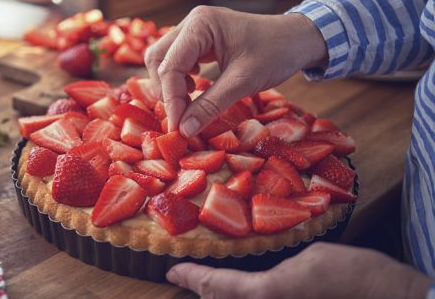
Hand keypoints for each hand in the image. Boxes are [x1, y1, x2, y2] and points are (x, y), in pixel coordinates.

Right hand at [144, 6, 326, 137]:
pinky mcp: (199, 39)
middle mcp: (192, 22)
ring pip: (163, 59)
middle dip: (165, 90)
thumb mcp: (243, 82)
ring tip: (189, 103)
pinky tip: (195, 88)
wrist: (298, 38)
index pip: (170, 65)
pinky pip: (177, 59)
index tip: (178, 127)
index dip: (171, 99)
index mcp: (200, 25)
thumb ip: (210, 105)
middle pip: (158, 59)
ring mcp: (194, 29)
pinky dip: (179, 77)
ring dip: (170, 84)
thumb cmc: (276, 53)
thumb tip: (184, 131)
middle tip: (181, 116)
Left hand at [166, 242, 432, 298]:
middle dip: (202, 291)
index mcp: (266, 295)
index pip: (217, 286)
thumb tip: (255, 282)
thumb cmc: (347, 273)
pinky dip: (240, 295)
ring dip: (220, 296)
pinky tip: (238, 289)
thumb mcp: (303, 261)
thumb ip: (270, 276)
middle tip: (183, 278)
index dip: (191, 278)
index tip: (173, 271)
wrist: (384, 298)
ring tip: (204, 285)